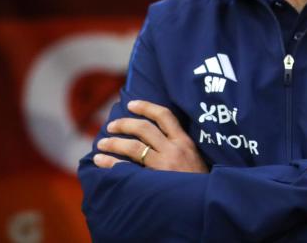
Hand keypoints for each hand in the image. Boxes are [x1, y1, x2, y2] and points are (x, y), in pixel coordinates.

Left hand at [93, 100, 207, 173]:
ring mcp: (164, 165)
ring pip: (134, 147)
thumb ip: (180, 146)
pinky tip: (101, 162)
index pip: (164, 116)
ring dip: (114, 143)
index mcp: (185, 141)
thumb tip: (156, 138)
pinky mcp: (155, 181)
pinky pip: (127, 169)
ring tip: (101, 144)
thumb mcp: (195, 157)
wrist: (205, 203)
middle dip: (124, 124)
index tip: (131, 104)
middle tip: (110, 126)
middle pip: (144, 129)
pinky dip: (112, 163)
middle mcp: (174, 149)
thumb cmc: (199, 181)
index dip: (146, 107)